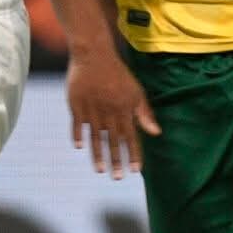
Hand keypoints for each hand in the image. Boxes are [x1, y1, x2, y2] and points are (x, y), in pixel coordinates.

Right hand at [65, 47, 161, 177]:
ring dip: (98, 155)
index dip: (134, 153)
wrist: (94, 54)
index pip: (131, 137)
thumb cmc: (118, 74)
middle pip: (113, 140)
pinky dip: (78, 135)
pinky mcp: (76, 103)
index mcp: (124, 109)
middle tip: (118, 177)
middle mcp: (109, 111)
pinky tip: (79, 147)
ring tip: (99, 170)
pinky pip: (77, 123)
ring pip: (95, 136)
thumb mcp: (136, 91)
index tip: (136, 170)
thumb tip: (156, 133)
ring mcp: (91, 108)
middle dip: (116, 160)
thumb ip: (144, 113)